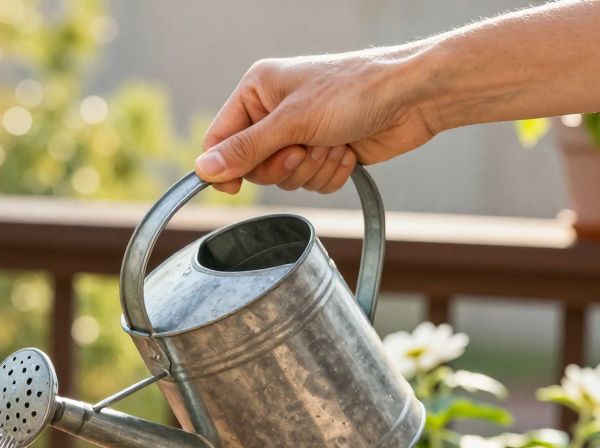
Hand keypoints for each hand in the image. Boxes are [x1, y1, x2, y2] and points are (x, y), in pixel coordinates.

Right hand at [196, 49, 438, 193]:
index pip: (219, 139)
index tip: (234, 187)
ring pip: (284, 178)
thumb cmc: (355, 91)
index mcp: (257, 91)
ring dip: (312, 168)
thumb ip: (246, 149)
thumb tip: (204, 170)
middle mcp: (275, 112)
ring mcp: (301, 133)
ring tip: (334, 143)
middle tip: (304, 148)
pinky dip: (330, 173)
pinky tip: (348, 151)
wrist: (414, 96)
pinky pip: (311, 183)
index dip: (224, 167)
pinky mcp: (324, 152)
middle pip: (253, 166)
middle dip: (284, 165)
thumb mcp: (293, 121)